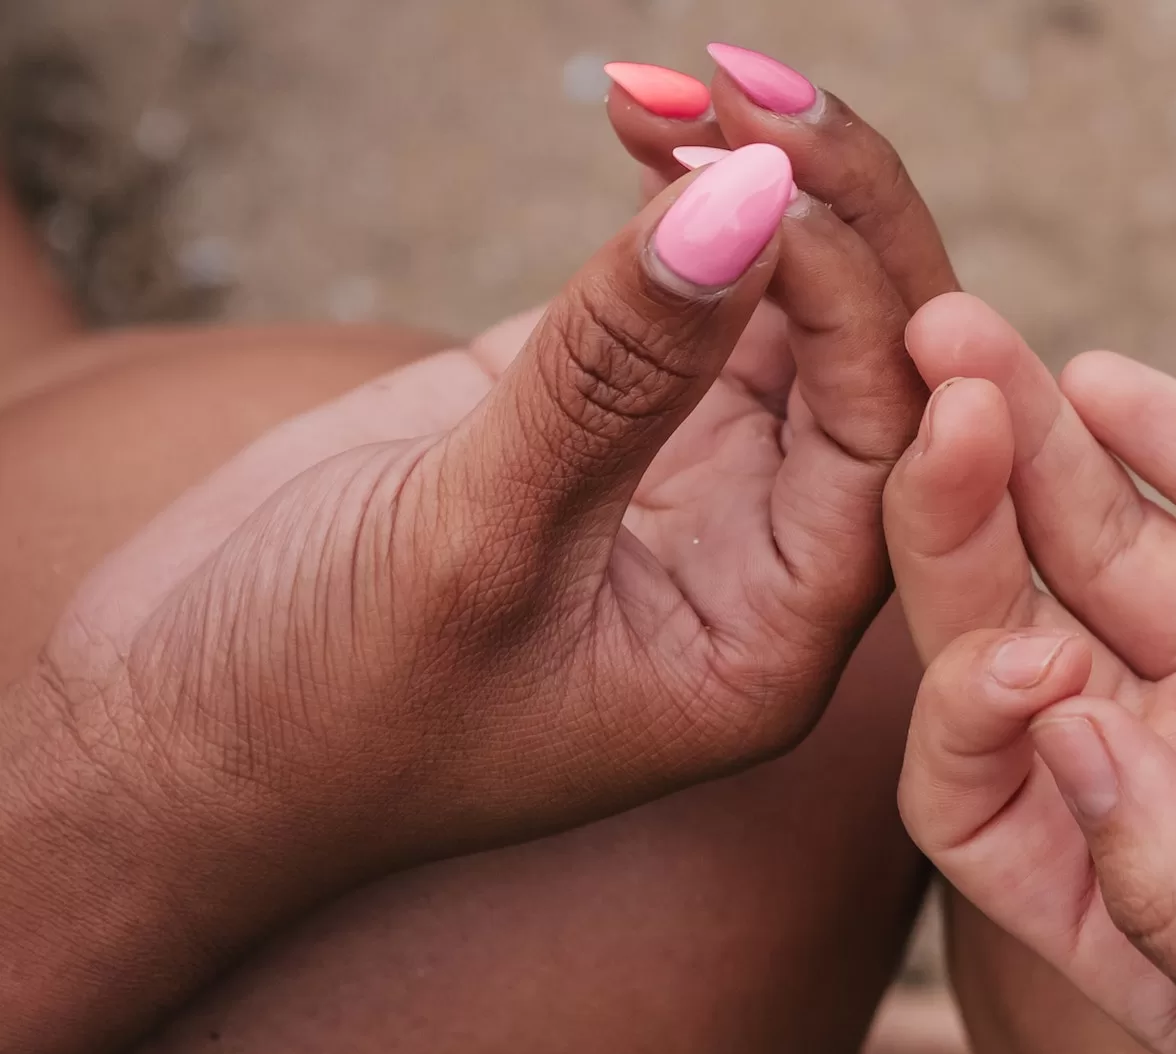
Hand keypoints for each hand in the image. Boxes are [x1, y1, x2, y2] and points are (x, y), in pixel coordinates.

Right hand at [0, 90, 954, 1053]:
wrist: (180, 732)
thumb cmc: (323, 704)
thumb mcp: (471, 540)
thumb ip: (617, 376)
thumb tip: (755, 202)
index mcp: (774, 638)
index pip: (881, 443)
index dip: (855, 298)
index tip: (771, 175)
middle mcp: (761, 559)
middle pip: (865, 362)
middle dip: (830, 217)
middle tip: (752, 93)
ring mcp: (687, 478)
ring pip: (787, 310)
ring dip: (754, 189)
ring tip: (683, 86)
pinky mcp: (607, 415)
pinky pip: (685, 293)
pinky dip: (674, 206)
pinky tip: (648, 123)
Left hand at [884, 296, 1175, 1053]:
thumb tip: (1058, 732)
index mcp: (1134, 909)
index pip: (979, 790)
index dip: (965, 712)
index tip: (1021, 655)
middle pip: (1022, 629)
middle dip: (960, 522)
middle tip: (934, 401)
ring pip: (1117, 546)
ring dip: (1039, 443)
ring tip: (966, 334)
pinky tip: (1110, 381)